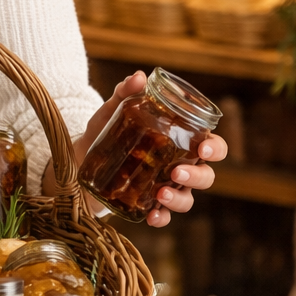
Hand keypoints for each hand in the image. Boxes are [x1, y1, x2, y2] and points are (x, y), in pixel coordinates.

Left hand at [46, 70, 227, 224]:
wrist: (81, 157)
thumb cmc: (106, 130)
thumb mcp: (114, 110)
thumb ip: (126, 92)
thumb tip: (139, 77)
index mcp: (181, 142)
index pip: (212, 146)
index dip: (215, 148)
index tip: (202, 148)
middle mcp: (180, 166)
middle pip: (206, 176)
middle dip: (197, 176)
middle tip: (177, 172)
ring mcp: (166, 187)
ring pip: (187, 199)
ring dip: (178, 199)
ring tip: (160, 194)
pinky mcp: (148, 205)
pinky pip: (164, 217)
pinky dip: (161, 219)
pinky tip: (152, 217)